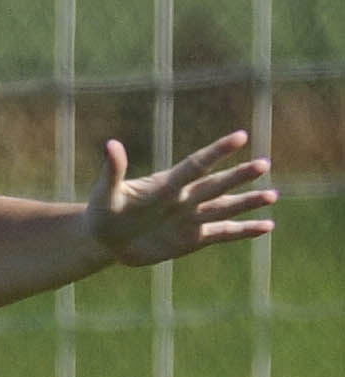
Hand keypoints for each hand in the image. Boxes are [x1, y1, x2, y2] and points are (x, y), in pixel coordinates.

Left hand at [88, 131, 275, 268]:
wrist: (105, 238)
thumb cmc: (103, 211)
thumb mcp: (105, 193)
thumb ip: (113, 170)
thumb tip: (111, 145)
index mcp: (166, 185)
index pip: (195, 165)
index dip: (216, 152)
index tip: (239, 137)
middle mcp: (184, 198)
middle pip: (215, 186)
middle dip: (238, 176)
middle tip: (263, 164)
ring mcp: (190, 219)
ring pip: (224, 207)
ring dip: (247, 202)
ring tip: (272, 195)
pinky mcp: (192, 239)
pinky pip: (223, 233)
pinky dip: (244, 231)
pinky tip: (267, 226)